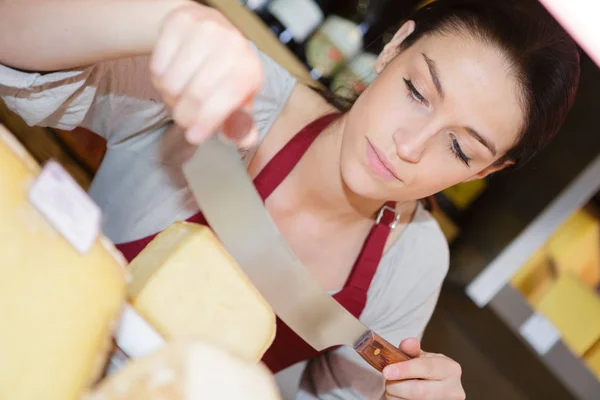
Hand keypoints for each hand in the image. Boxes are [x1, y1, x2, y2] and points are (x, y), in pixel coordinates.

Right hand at [150, 4, 263, 146]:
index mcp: (249, 69)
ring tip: (178, 93)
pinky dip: (158, 78)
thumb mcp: (238, 98)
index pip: (227, 98)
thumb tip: (245, 140)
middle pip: (197, 93)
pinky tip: (170, 73)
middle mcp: (232, 45)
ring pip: (173, 81)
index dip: (208, 121)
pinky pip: (158, 64)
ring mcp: (206, 29)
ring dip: (170, 96)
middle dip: (185, 115)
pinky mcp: (180, 21)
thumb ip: (242, 125)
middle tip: (183, 118)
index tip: (194, 137)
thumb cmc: (223, 72)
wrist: (206, 29)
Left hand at [382, 338, 464, 399]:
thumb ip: (411, 349)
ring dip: (396, 396)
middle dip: (396, 386)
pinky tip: (402, 396)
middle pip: (419, 391)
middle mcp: (453, 390)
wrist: (434, 387)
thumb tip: (408, 343)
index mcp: (451, 369)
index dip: (405, 370)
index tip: (387, 371)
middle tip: (388, 381)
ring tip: (396, 387)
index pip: (426, 368)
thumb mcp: (420, 357)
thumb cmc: (426, 371)